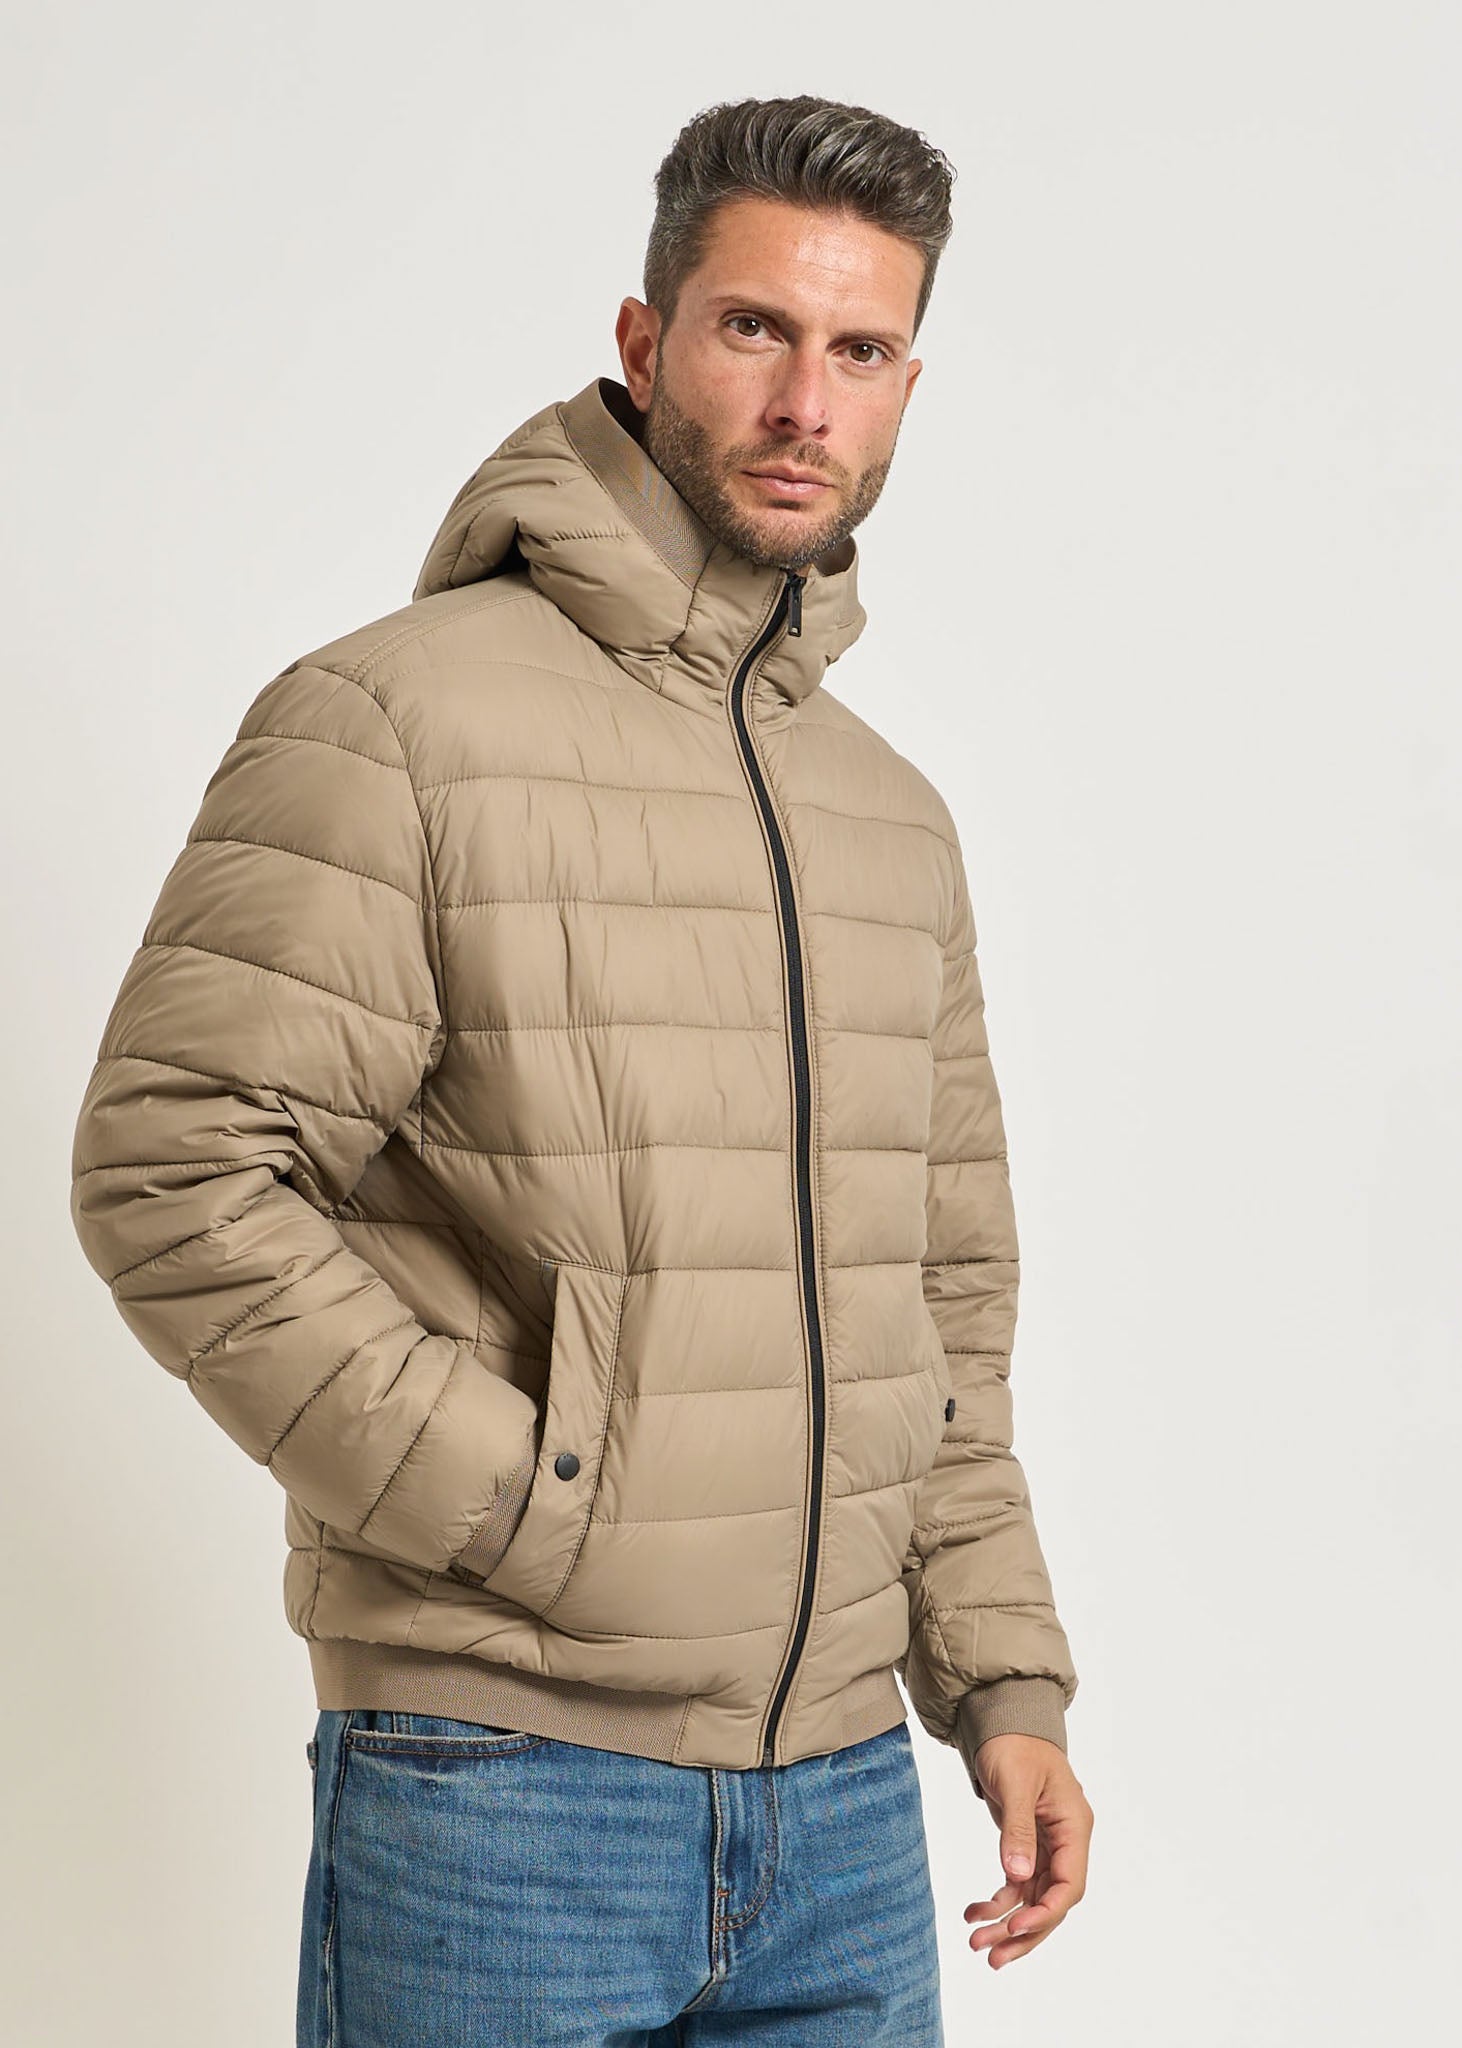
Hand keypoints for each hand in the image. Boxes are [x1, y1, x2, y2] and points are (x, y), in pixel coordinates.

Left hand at [963, 1734, 1091, 1969]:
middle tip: (992, 1955)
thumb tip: (1017, 1876)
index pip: (1070, 1883)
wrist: (1004, 1719)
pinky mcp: (1027, 1844)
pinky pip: (1017, 1884)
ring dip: (1007, 1923)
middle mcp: (1066, 1841)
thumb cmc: (1014, 1742)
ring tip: (976, 1942)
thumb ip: (1017, 1830)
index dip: (1046, 1912)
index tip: (1017, 1927)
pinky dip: (998, 1901)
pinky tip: (974, 1913)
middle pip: (1052, 1900)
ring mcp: (1048, 1845)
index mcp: (1074, 1825)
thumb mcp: (1014, 1782)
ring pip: (1033, 1898)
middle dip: (1023, 1931)